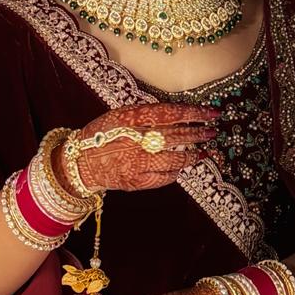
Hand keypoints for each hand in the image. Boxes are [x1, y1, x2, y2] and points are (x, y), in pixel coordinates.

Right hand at [55, 102, 219, 195]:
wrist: (82, 162)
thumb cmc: (102, 135)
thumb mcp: (120, 115)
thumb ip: (145, 114)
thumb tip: (177, 114)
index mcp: (131, 118)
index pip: (170, 114)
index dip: (194, 114)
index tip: (211, 113)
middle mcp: (136, 140)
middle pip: (176, 136)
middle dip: (198, 134)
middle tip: (212, 132)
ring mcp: (137, 163)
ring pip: (175, 160)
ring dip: (192, 156)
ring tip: (202, 152)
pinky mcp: (137, 181)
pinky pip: (164, 177)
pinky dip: (175, 172)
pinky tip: (180, 168)